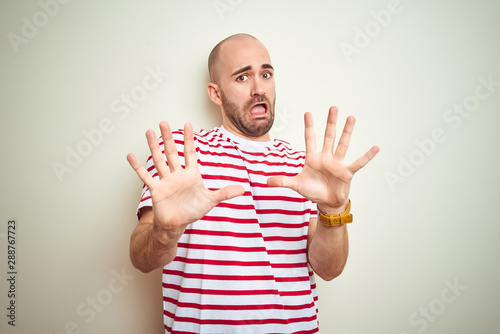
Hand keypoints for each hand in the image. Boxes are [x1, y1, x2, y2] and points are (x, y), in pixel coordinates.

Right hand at [127, 122, 244, 232]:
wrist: (177, 224)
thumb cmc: (192, 211)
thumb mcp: (211, 200)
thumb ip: (225, 193)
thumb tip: (243, 189)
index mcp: (191, 174)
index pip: (190, 152)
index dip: (189, 139)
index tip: (188, 124)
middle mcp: (177, 174)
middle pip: (172, 152)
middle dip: (168, 137)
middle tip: (163, 122)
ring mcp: (166, 181)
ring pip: (159, 160)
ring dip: (154, 146)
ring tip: (148, 132)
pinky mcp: (156, 189)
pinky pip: (146, 176)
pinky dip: (138, 167)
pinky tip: (131, 156)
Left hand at [267, 106, 378, 212]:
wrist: (326, 202)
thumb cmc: (313, 191)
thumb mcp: (296, 185)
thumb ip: (283, 181)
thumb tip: (266, 181)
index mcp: (313, 158)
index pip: (310, 139)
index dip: (309, 127)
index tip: (308, 113)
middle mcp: (326, 157)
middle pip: (328, 136)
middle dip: (330, 122)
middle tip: (333, 107)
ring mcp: (337, 163)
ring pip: (342, 144)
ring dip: (347, 132)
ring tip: (351, 118)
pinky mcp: (347, 172)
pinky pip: (358, 162)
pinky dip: (367, 156)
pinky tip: (375, 147)